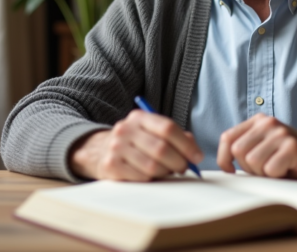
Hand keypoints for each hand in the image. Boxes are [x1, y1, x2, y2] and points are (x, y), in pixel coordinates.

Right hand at [69, 110, 202, 180]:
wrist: (98, 150)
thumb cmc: (135, 143)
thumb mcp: (152, 132)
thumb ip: (176, 137)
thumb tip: (195, 152)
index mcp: (140, 118)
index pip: (168, 128)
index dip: (186, 145)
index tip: (197, 157)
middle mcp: (126, 129)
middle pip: (161, 148)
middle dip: (179, 162)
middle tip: (184, 168)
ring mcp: (116, 147)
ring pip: (152, 166)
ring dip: (165, 172)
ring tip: (167, 171)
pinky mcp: (111, 166)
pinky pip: (140, 177)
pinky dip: (151, 179)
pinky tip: (150, 175)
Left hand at [217, 114, 296, 179]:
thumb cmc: (287, 155)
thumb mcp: (263, 146)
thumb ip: (245, 148)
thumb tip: (224, 165)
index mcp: (257, 121)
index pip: (227, 138)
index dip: (224, 157)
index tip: (231, 170)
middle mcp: (267, 123)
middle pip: (238, 152)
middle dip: (248, 167)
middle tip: (265, 168)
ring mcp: (280, 133)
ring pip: (253, 161)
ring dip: (263, 173)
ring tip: (277, 168)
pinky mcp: (292, 147)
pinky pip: (271, 169)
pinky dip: (277, 175)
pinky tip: (287, 169)